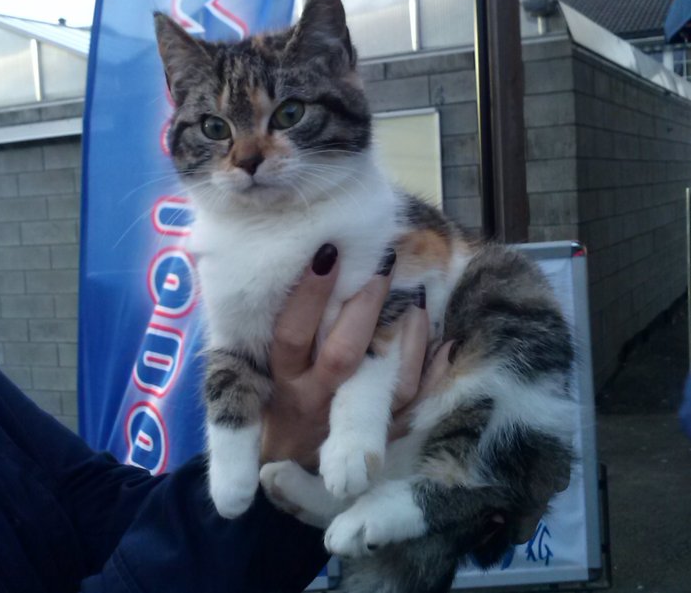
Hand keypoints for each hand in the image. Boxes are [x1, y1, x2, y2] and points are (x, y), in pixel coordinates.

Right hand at [261, 245, 432, 468]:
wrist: (289, 461)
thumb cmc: (277, 397)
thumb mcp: (268, 365)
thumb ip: (286, 326)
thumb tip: (321, 263)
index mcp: (284, 377)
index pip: (292, 333)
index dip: (308, 295)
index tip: (329, 252)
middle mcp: (317, 398)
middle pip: (343, 356)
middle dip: (364, 308)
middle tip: (383, 266)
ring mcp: (352, 421)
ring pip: (388, 385)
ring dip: (408, 339)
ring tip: (417, 300)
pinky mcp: (380, 435)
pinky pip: (415, 407)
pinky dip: (433, 375)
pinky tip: (446, 344)